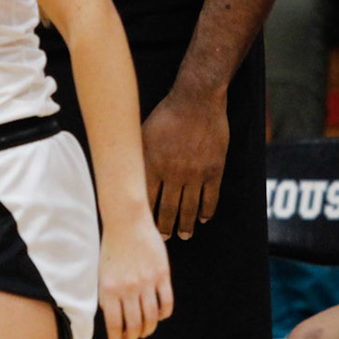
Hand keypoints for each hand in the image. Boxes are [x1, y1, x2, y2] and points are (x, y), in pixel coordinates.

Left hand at [99, 209, 173, 338]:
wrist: (126, 221)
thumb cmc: (112, 247)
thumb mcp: (103, 273)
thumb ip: (108, 295)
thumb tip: (114, 318)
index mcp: (109, 290)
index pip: (115, 324)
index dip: (118, 337)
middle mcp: (127, 289)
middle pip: (135, 324)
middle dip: (134, 336)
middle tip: (133, 337)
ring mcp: (146, 282)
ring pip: (151, 317)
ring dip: (149, 328)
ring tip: (146, 330)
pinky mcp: (162, 274)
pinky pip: (166, 302)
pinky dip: (164, 314)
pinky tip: (160, 315)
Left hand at [142, 86, 227, 239]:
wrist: (197, 99)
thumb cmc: (166, 114)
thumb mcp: (143, 134)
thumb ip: (137, 158)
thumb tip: (124, 177)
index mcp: (153, 165)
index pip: (146, 200)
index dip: (144, 217)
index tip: (142, 229)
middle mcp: (174, 174)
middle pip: (168, 210)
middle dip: (165, 228)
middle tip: (164, 239)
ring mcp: (196, 174)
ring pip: (190, 208)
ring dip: (186, 225)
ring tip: (184, 235)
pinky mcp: (214, 170)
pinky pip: (211, 198)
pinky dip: (206, 211)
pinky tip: (203, 218)